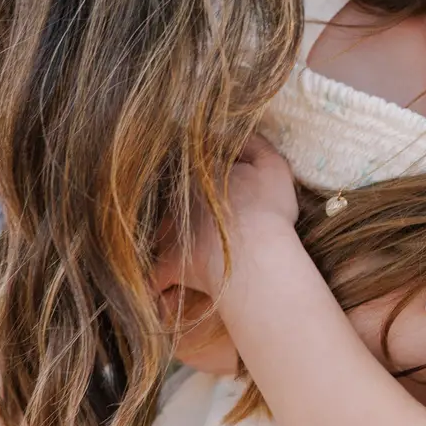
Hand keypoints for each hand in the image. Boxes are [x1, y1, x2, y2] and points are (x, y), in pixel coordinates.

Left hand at [150, 138, 299, 367]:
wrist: (256, 253)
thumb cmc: (267, 210)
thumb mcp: (273, 165)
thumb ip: (255, 144)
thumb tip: (239, 132)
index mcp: (200, 175)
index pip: (198, 171)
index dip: (210, 182)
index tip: (222, 194)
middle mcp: (178, 200)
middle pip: (178, 201)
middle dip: (186, 209)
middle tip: (207, 224)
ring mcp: (169, 232)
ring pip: (163, 232)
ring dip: (169, 239)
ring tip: (184, 252)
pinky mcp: (169, 263)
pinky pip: (154, 276)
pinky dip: (153, 284)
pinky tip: (154, 293)